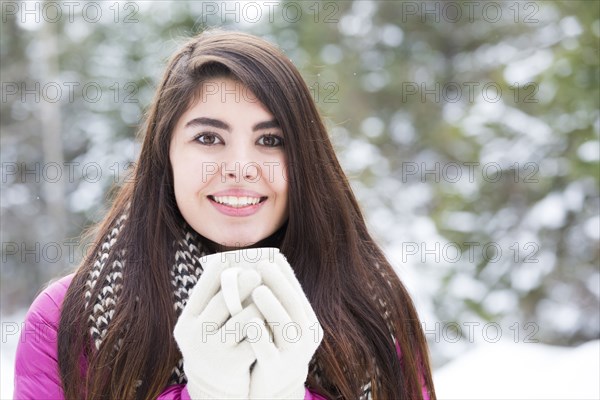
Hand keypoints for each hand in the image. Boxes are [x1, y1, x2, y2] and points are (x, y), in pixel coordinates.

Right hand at [174, 257, 262, 398]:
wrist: (214, 390)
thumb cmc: (214, 345)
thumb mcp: (205, 326)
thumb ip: (214, 300)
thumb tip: (232, 263)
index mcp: (186, 322)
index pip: (202, 289)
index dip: (217, 271)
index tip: (230, 257)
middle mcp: (195, 337)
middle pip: (223, 301)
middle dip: (242, 283)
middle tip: (256, 271)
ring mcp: (213, 352)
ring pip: (243, 320)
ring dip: (259, 304)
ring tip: (268, 294)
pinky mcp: (233, 365)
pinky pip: (256, 339)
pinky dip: (267, 326)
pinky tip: (275, 318)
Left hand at [247, 253, 323, 398]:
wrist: (271, 390)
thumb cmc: (271, 347)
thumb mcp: (278, 324)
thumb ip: (274, 301)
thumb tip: (260, 265)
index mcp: (308, 323)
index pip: (298, 293)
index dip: (286, 273)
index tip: (272, 255)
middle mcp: (305, 337)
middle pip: (293, 305)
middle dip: (278, 283)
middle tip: (262, 263)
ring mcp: (292, 355)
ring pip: (284, 327)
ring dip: (271, 306)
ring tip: (257, 288)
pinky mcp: (275, 370)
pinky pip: (268, 351)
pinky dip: (260, 335)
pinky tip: (249, 322)